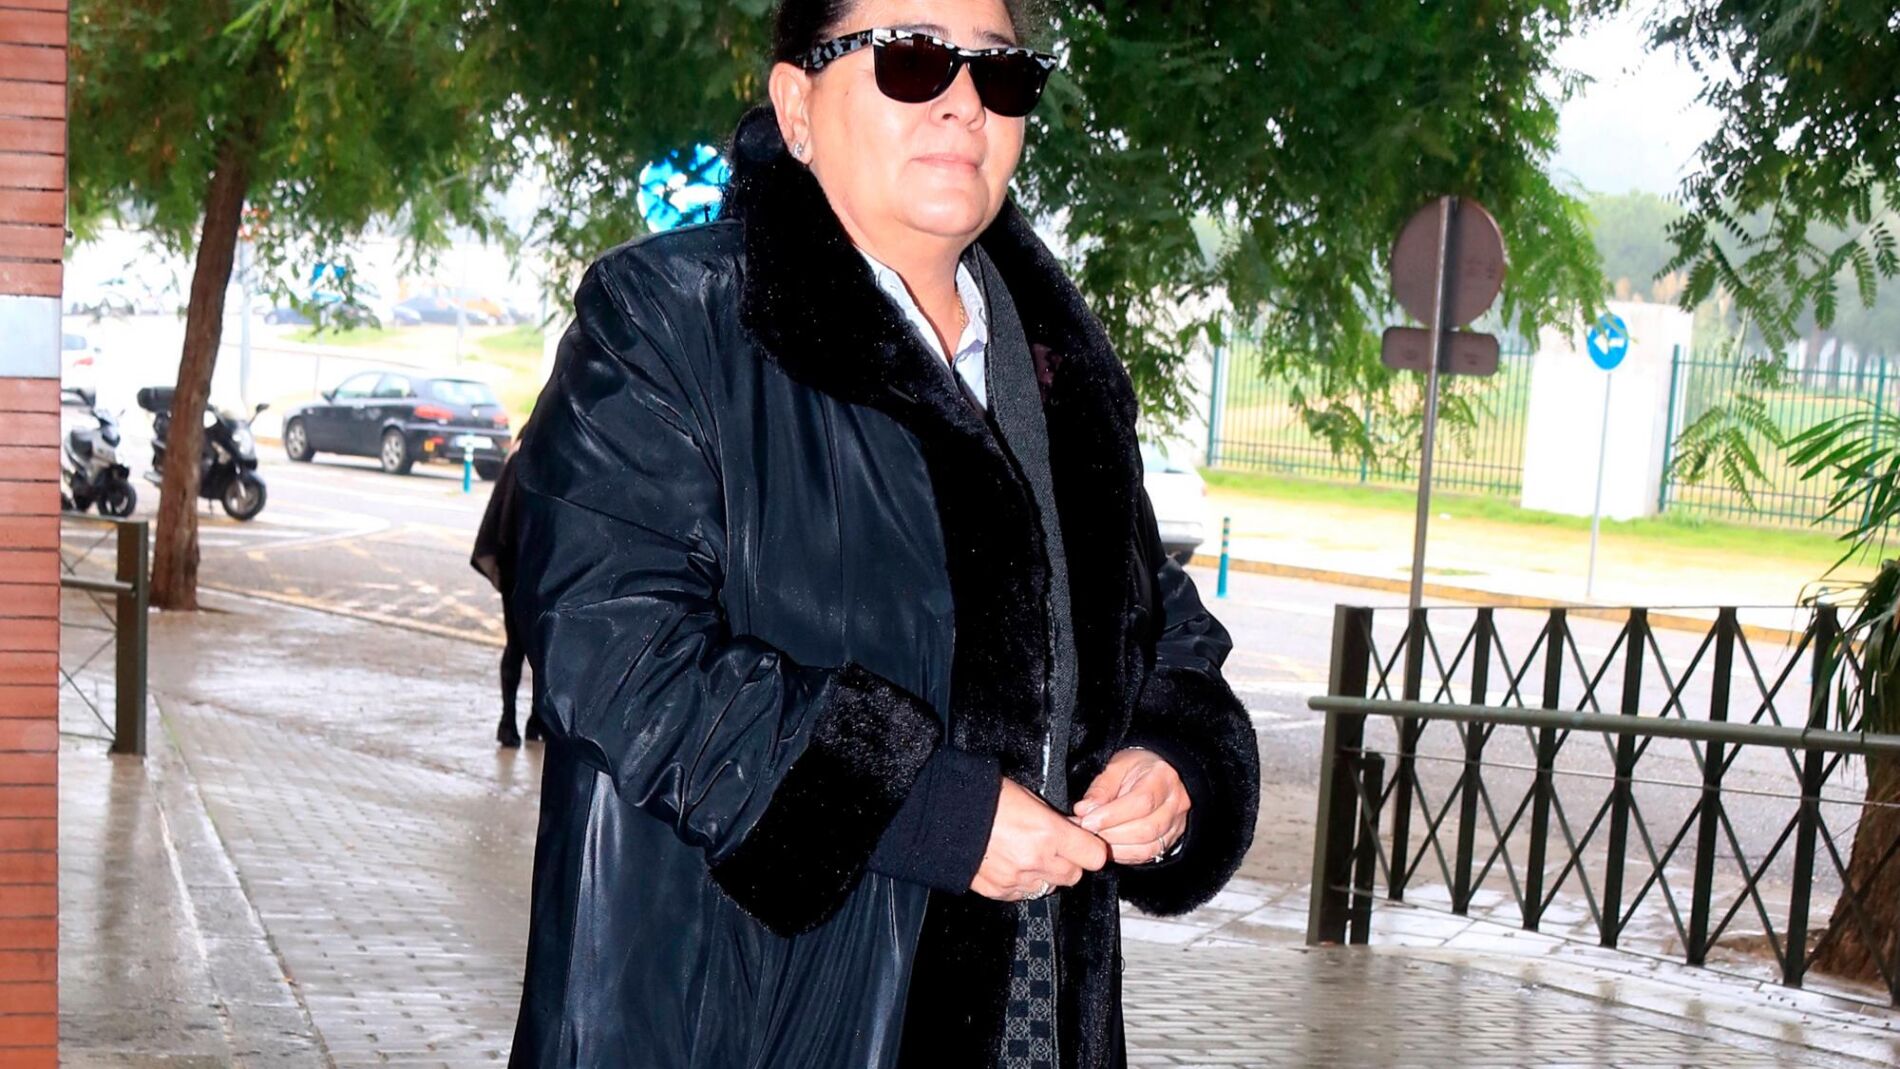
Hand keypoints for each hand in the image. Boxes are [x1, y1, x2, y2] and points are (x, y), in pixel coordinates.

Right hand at [970, 778, 1109, 900]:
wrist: (943, 815)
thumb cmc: (983, 798)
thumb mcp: (1029, 798)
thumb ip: (1055, 820)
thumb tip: (1072, 831)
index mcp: (1047, 833)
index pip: (1094, 856)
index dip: (1090, 849)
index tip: (1084, 843)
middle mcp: (1036, 860)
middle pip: (1075, 875)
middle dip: (1069, 862)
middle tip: (1054, 847)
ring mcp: (1017, 879)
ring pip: (1050, 887)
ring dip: (1046, 874)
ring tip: (1027, 853)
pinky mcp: (1000, 891)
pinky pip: (1025, 894)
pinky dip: (1023, 882)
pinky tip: (1011, 863)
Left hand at [1072, 749, 1190, 864]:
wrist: (1157, 774)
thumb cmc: (1137, 767)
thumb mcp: (1117, 766)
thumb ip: (1101, 788)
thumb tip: (1084, 810)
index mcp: (1164, 777)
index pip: (1142, 802)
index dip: (1112, 815)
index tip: (1087, 820)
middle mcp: (1176, 803)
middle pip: (1145, 829)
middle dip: (1110, 833)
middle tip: (1086, 830)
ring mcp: (1176, 825)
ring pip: (1146, 847)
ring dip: (1114, 846)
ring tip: (1094, 837)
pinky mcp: (1169, 841)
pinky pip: (1145, 856)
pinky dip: (1122, 854)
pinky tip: (1107, 845)